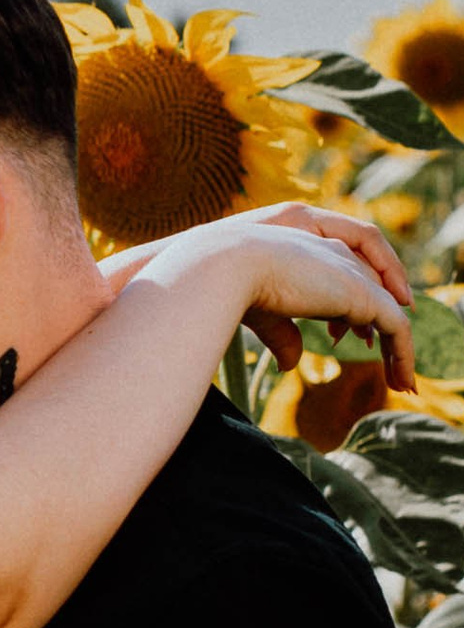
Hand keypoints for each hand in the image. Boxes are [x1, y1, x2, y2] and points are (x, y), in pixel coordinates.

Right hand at [115, 204, 415, 383]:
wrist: (225, 264)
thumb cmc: (225, 283)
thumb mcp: (262, 311)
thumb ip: (283, 334)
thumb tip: (292, 365)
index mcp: (308, 247)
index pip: (345, 275)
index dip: (352, 307)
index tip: (350, 337)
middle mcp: (334, 254)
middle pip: (373, 288)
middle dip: (380, 321)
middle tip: (383, 356)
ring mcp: (352, 274)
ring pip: (391, 309)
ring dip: (397, 346)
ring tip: (401, 380)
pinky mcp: (363, 295)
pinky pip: (397, 327)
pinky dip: (402, 354)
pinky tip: (400, 377)